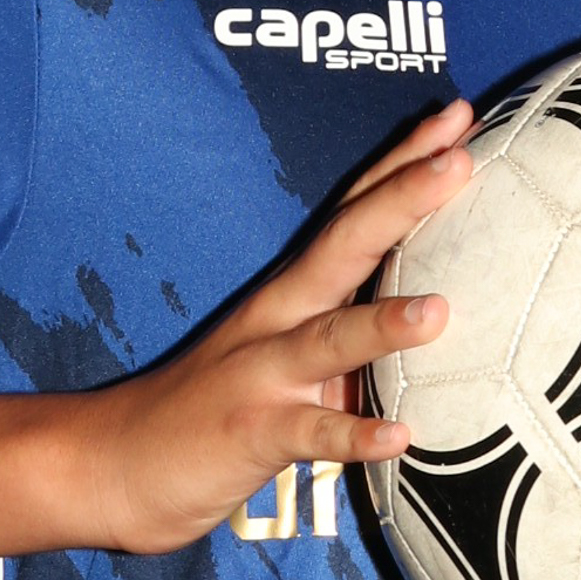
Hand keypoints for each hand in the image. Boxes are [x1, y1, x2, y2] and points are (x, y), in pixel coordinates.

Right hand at [79, 99, 474, 553]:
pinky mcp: (252, 434)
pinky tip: (398, 438)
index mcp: (296, 291)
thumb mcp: (292, 354)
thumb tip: (448, 317)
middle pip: (344, 247)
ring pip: (328, 340)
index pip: (355, 210)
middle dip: (401, 201)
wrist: (120, 462)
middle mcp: (280, 318)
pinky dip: (352, 435)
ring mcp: (263, 374)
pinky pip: (308, 435)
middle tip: (460, 161)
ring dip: (382, 324)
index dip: (403, 163)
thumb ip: (357, 333)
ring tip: (440, 310)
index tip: (458, 117)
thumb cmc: (222, 407)